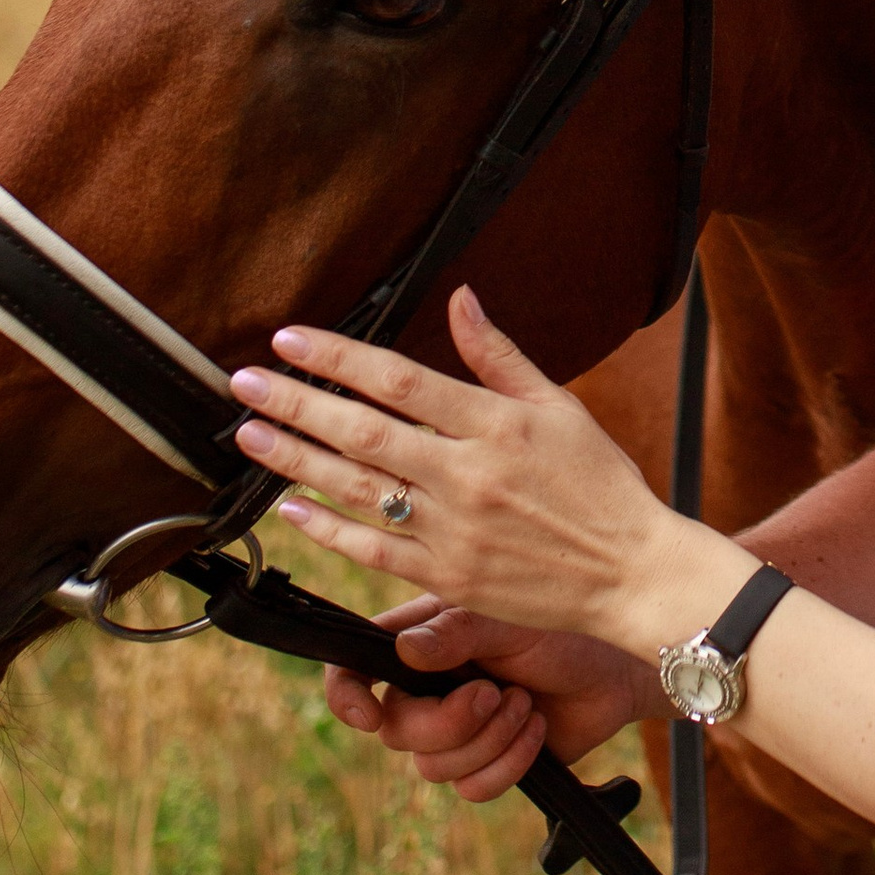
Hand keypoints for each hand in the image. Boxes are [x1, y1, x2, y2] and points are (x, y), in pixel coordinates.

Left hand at [231, 284, 727, 647]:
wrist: (629, 572)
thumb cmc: (600, 485)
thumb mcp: (559, 405)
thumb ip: (498, 356)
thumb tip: (460, 298)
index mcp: (495, 424)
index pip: (399, 380)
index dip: (339, 357)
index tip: (292, 341)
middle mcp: (466, 475)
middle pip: (363, 431)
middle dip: (296, 404)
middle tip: (245, 384)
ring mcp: (451, 530)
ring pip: (355, 489)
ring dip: (296, 460)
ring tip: (250, 436)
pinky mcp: (446, 576)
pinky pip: (371, 551)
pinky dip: (326, 529)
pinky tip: (289, 508)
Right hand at [321, 602, 658, 799]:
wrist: (615, 672)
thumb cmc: (562, 627)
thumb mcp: (510, 619)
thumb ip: (458, 632)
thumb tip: (404, 652)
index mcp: (419, 641)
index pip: (352, 669)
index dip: (345, 696)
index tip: (369, 716)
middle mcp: (427, 688)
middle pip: (396, 730)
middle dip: (448, 721)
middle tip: (494, 692)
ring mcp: (455, 731)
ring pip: (432, 767)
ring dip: (488, 740)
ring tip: (525, 703)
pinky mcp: (485, 765)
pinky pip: (471, 789)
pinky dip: (507, 764)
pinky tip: (535, 731)